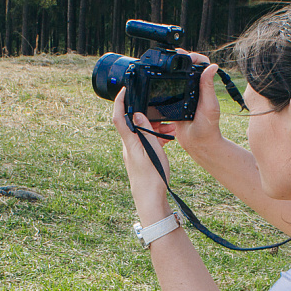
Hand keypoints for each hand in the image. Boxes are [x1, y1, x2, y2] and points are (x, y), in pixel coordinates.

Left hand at [112, 87, 173, 217]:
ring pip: (142, 133)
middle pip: (133, 123)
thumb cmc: (152, 178)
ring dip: (155, 128)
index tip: (125, 89)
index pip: (118, 116)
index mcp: (130, 142)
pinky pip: (146, 142)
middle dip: (147, 115)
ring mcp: (134, 153)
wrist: (150, 201)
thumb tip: (136, 113)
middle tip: (162, 114)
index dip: (119, 101)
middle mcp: (129, 146)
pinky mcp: (140, 159)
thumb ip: (145, 131)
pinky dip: (156, 138)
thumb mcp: (152, 151)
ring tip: (171, 130)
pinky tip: (168, 140)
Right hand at [165, 54, 224, 155]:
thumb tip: (213, 67)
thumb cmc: (208, 126)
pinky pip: (169, 91)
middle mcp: (195, 89)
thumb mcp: (209, 105)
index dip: (195, 57)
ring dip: (171, 71)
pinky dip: (164, 85)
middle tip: (172, 57)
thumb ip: (208, 86)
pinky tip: (159, 81)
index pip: (202, 65)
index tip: (188, 57)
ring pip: (177, 78)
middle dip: (180, 60)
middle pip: (187, 68)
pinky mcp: (175, 104)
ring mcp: (184, 96)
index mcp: (204, 86)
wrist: (198, 143)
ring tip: (164, 65)